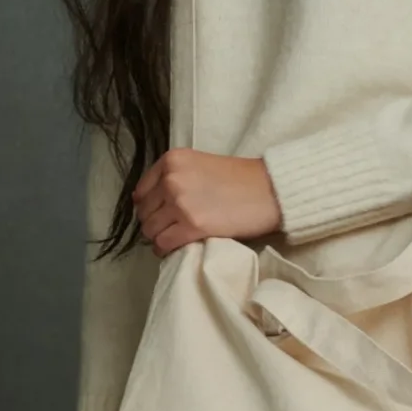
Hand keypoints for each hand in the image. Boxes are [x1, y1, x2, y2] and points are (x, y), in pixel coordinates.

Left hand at [132, 148, 281, 254]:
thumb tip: (150, 202)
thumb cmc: (241, 179)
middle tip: (170, 229)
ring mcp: (179, 203)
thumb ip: (176, 177)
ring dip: (159, 237)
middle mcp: (171, 179)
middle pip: (145, 212)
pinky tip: (174, 248)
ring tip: (174, 238)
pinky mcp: (191, 226)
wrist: (269, 190)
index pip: (142, 191)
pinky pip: (163, 244)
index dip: (148, 207)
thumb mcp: (200, 165)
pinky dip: (165, 249)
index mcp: (172, 160)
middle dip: (154, 223)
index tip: (159, 214)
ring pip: (151, 230)